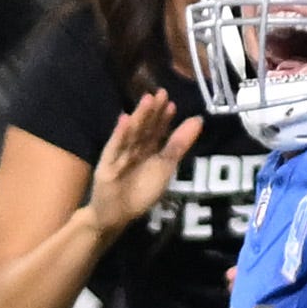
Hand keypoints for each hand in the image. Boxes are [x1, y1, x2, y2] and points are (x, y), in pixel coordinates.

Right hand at [88, 92, 200, 237]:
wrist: (116, 214)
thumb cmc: (141, 192)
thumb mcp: (166, 167)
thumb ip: (179, 144)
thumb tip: (199, 119)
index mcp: (149, 149)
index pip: (158, 130)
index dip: (165, 117)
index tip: (172, 102)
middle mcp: (135, 147)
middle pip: (145, 127)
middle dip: (153, 111)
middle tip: (161, 92)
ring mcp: (120, 153)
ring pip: (132, 133)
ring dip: (139, 117)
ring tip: (147, 100)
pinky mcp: (107, 163)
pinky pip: (115, 147)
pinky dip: (119, 134)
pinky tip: (124, 119)